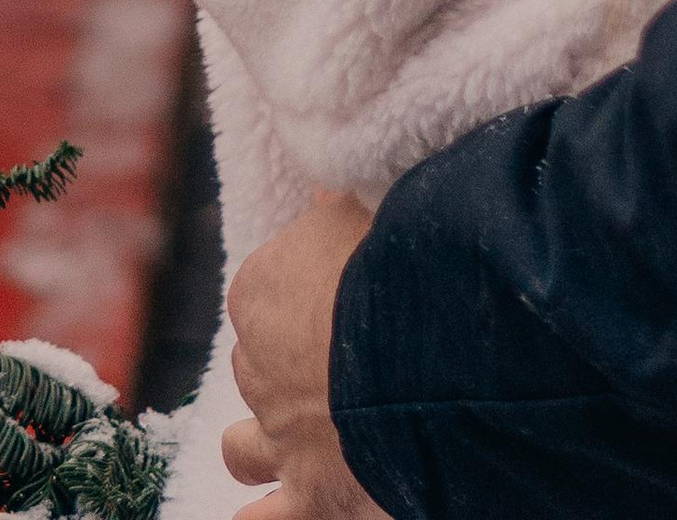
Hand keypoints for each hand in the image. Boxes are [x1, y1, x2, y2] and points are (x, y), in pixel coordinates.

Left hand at [220, 189, 385, 519]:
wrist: (434, 344)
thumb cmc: (406, 258)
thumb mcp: (373, 202)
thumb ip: (342, 206)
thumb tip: (326, 190)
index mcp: (264, 288)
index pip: (270, 287)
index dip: (307, 287)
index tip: (344, 282)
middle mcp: (258, 366)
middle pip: (259, 364)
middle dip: (291, 361)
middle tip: (342, 354)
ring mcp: (280, 436)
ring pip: (242, 447)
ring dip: (261, 441)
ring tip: (300, 432)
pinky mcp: (309, 495)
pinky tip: (260, 515)